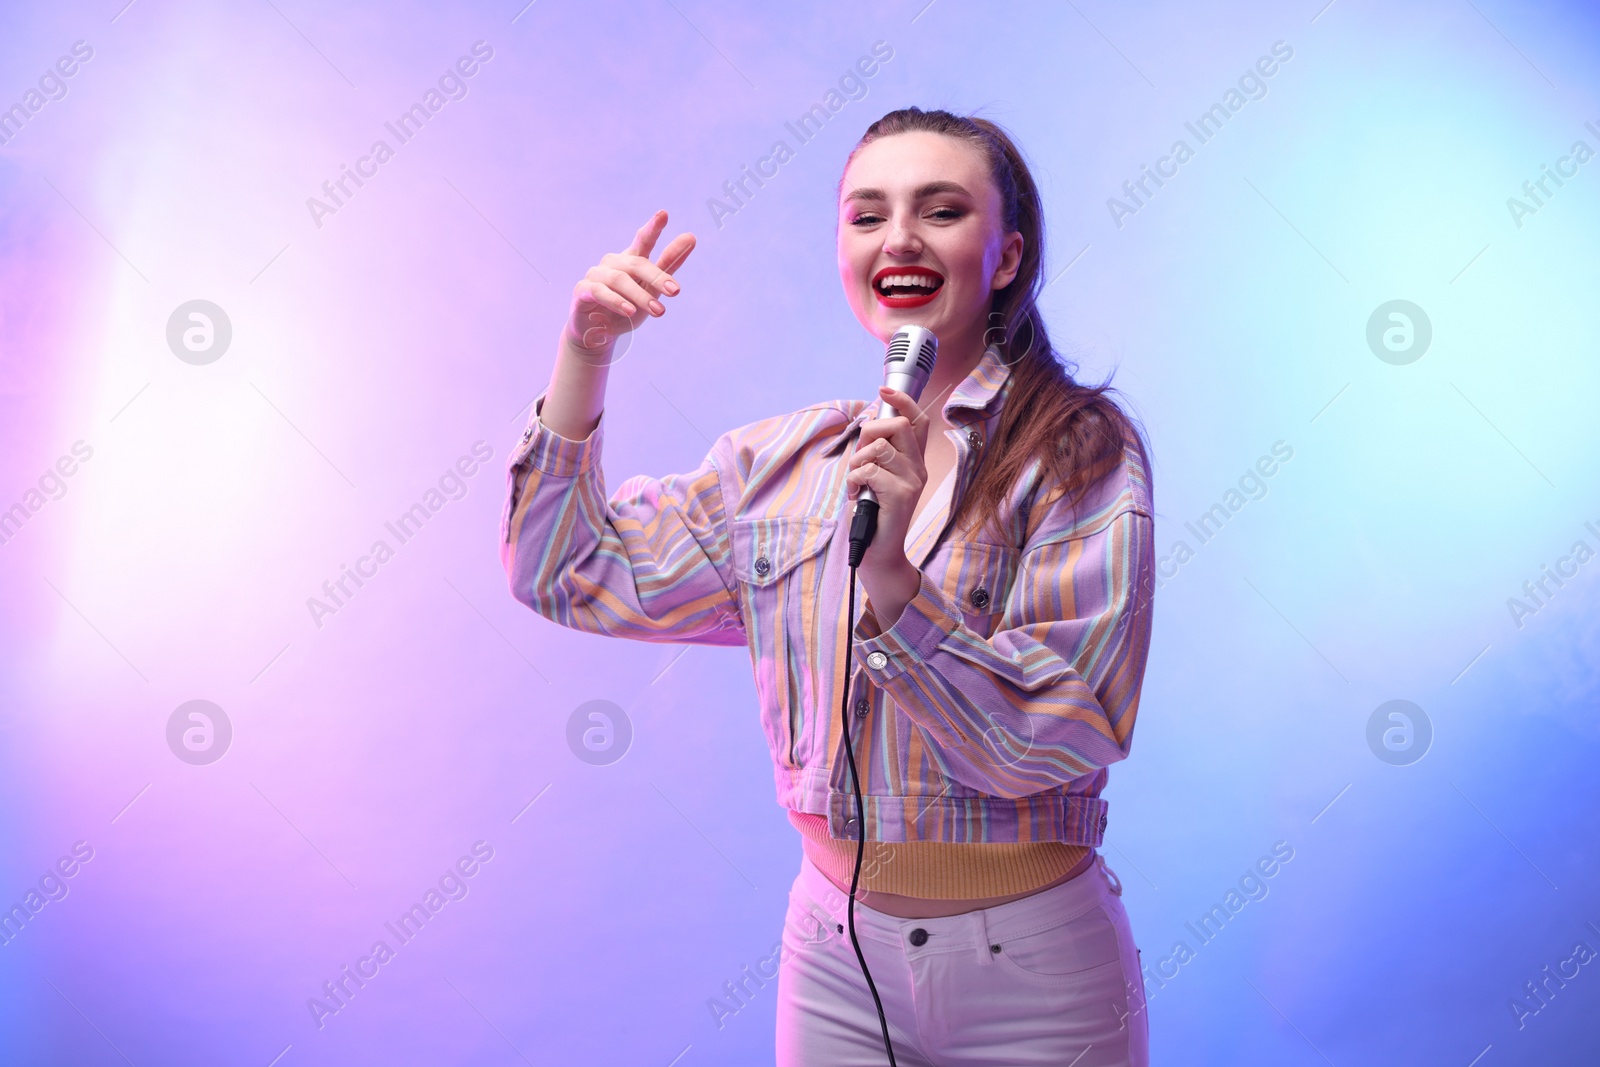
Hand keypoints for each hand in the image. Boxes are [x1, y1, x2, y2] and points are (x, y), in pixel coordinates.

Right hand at [564, 210, 694, 361]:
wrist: (598, 333)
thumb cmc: (627, 308)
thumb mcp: (652, 289)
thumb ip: (668, 265)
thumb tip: (691, 236)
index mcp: (631, 260)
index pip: (643, 240)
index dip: (653, 227)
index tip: (664, 214)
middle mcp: (613, 262)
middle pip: (637, 264)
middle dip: (658, 277)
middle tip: (676, 291)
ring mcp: (596, 274)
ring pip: (620, 280)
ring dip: (641, 296)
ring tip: (658, 311)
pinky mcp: (583, 290)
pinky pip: (600, 292)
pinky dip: (616, 301)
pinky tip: (630, 311)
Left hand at [845, 386, 933, 625]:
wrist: (877, 552)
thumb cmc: (872, 514)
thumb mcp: (874, 477)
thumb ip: (876, 452)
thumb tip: (869, 424)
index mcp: (915, 462)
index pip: (917, 421)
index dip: (902, 401)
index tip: (883, 390)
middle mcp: (919, 469)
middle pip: (897, 426)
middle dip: (869, 433)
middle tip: (859, 459)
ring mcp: (913, 481)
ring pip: (879, 448)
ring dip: (857, 462)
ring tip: (855, 482)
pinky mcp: (901, 495)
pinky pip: (870, 470)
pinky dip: (854, 479)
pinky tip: (855, 494)